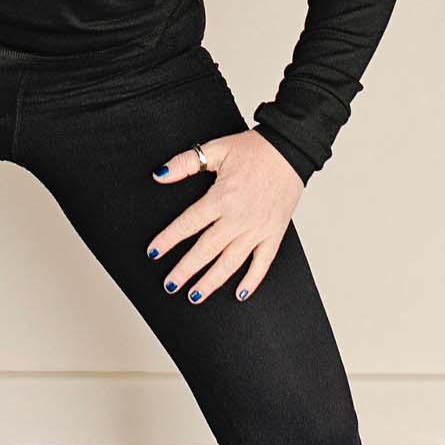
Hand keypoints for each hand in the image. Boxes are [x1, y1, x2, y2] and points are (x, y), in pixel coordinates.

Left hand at [146, 126, 302, 304]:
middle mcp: (239, 218)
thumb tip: (159, 175)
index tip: (153, 253)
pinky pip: (263, 263)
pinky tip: (239, 294)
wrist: (290, 149)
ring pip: (231, 262)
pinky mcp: (275, 233)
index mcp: (222, 197)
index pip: (189, 223)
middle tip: (170, 285)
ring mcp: (258, 229)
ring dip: (211, 281)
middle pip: (206, 250)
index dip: (168, 239)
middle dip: (185, 270)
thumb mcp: (216, 149)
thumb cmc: (254, 150)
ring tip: (194, 296)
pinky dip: (252, 280)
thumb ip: (185, 162)